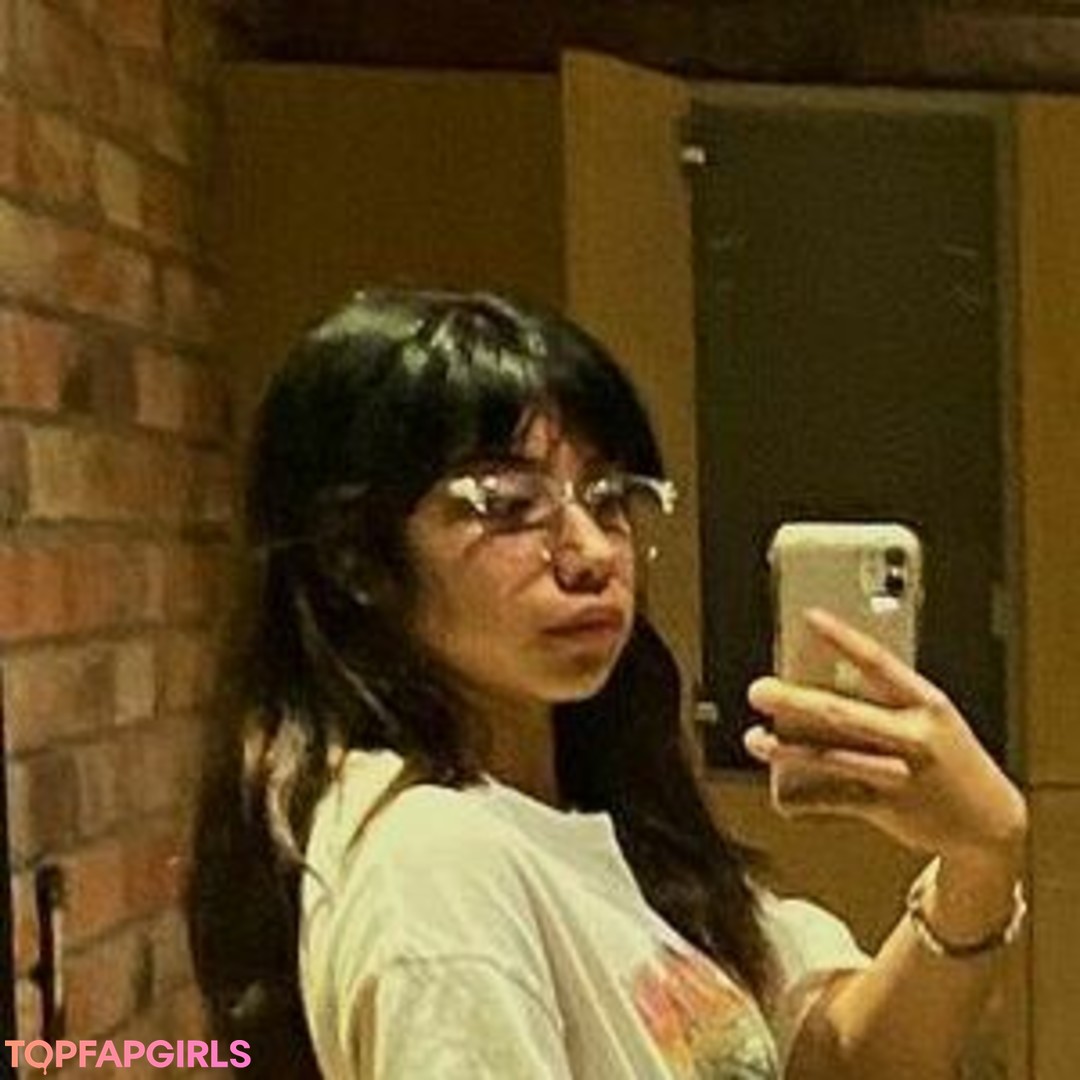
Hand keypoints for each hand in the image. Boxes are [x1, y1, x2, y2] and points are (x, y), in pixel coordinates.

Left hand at [744, 608, 1027, 872]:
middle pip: (844, 713)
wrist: (989, 822)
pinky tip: (777, 784)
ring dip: (787, 749)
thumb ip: (884, 704)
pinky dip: (803, 794)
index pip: (879, 661)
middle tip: (759, 689)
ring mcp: (901, 774)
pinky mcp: (888, 808)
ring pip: (833, 758)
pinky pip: (835, 798)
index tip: (808, 617)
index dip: (843, 638)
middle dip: (795, 701)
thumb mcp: (929, 720)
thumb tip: (816, 690)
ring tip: (756, 737)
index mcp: (927, 703)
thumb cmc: (946, 757)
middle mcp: (915, 736)